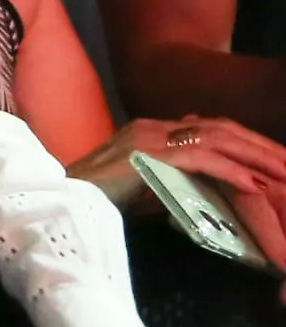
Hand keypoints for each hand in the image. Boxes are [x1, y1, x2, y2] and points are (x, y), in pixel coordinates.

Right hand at [77, 115, 285, 286]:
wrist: (62, 200)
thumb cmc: (98, 200)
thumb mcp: (144, 185)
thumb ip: (172, 178)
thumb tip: (205, 183)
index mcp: (153, 130)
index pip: (211, 129)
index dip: (247, 143)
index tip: (276, 161)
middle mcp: (154, 125)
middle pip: (221, 128)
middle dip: (261, 146)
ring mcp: (150, 135)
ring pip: (217, 138)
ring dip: (255, 155)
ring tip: (285, 172)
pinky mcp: (149, 153)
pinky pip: (201, 157)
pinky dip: (232, 169)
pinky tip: (255, 183)